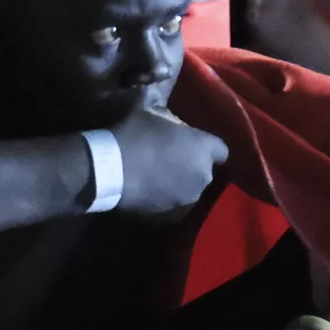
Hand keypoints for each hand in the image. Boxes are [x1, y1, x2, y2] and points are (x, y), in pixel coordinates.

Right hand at [106, 106, 226, 217]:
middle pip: (205, 171)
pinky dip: (166, 200)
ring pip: (190, 190)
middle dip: (193, 166)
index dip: (208, 146)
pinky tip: (148, 192)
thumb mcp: (151, 113)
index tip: (192, 143)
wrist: (109, 170)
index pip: (221, 150)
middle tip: (170, 158)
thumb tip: (170, 115)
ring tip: (156, 178)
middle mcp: (203, 176)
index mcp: (203, 148)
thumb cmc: (133, 134)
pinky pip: (174, 206)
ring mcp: (188, 199)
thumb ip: (168, 118)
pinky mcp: (171, 216)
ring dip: (179, 184)